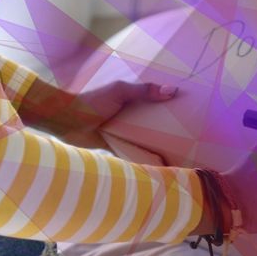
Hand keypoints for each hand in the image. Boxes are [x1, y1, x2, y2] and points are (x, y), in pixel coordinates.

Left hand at [25, 81, 177, 150]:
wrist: (65, 121)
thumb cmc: (92, 102)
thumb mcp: (119, 91)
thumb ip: (144, 91)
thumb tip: (172, 90)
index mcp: (131, 99)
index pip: (156, 101)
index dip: (171, 105)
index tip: (191, 110)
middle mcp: (129, 115)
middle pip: (153, 121)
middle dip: (168, 127)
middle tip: (190, 135)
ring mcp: (122, 131)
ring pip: (144, 138)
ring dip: (156, 143)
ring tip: (179, 152)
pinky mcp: (114, 146)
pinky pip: (132, 153)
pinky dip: (142, 157)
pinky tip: (158, 165)